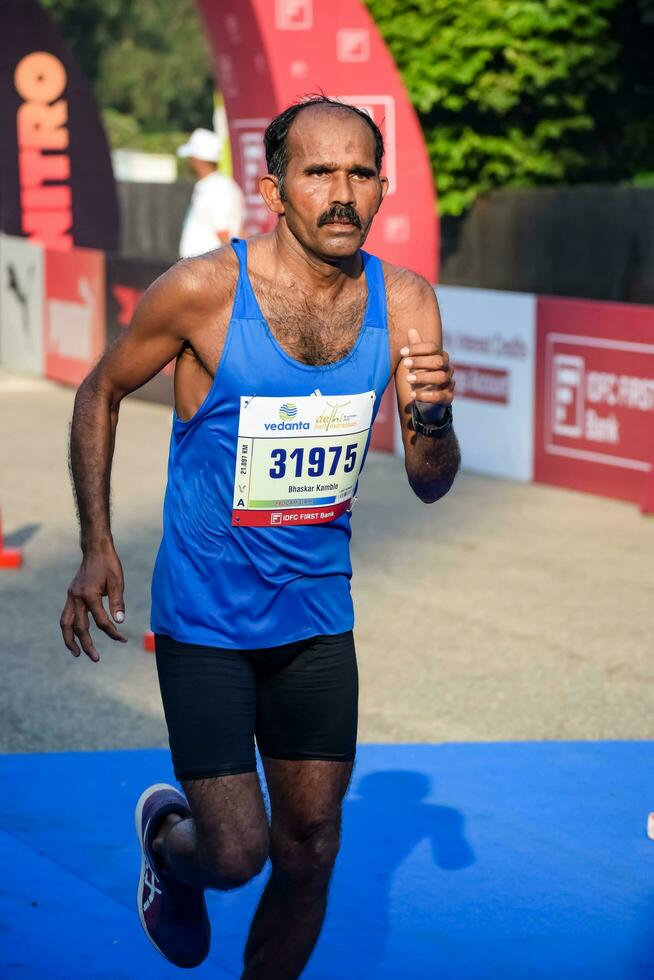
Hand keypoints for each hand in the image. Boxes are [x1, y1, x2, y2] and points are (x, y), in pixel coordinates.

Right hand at [60, 546, 126, 661]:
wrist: (96, 549)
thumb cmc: (109, 564)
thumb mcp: (118, 582)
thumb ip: (118, 603)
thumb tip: (119, 622)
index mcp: (89, 595)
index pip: (101, 621)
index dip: (112, 632)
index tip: (123, 639)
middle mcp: (76, 597)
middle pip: (78, 628)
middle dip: (86, 644)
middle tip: (96, 658)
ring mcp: (71, 596)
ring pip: (65, 623)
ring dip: (69, 640)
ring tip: (76, 653)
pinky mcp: (71, 595)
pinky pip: (66, 615)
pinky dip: (69, 627)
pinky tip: (76, 635)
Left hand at [400, 328, 454, 419]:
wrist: (425, 405)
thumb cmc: (420, 380)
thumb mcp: (415, 365)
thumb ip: (415, 350)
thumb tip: (412, 330)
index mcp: (440, 357)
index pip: (433, 348)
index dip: (418, 348)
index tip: (402, 352)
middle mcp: (447, 369)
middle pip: (438, 361)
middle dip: (420, 361)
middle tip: (405, 364)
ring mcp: (449, 384)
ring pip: (440, 377)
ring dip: (423, 377)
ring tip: (408, 380)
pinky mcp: (447, 398)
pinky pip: (440, 396)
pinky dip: (426, 395)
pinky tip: (414, 396)